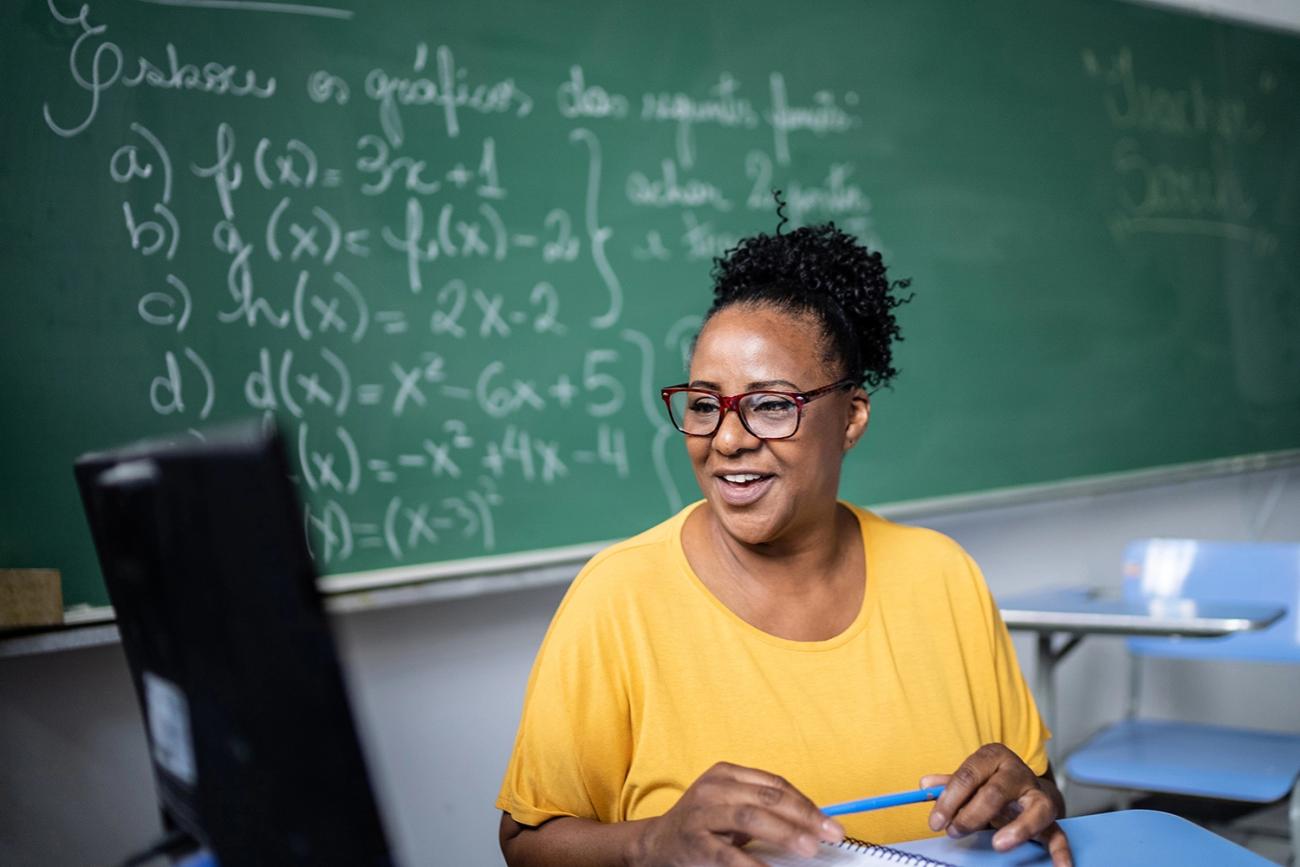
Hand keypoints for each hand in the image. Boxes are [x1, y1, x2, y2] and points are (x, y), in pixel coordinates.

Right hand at [628, 761, 844, 866]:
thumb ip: (764, 807)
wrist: (656, 844)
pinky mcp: (694, 842)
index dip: (805, 803)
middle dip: (802, 816)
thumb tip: (812, 822)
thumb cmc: (703, 825)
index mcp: (726, 774)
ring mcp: (701, 814)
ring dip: (784, 832)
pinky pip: (727, 855)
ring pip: (750, 818)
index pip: (775, 784)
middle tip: (828, 834)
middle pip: (767, 798)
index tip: (829, 822)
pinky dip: (752, 865)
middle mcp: (713, 788)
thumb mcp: (730, 805)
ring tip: (808, 847)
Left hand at [921, 744, 1071, 866]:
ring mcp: (1037, 794)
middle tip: (954, 832)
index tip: (936, 821)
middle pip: (996, 792)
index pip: (968, 775)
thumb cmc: (990, 782)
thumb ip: (949, 783)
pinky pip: (1059, 834)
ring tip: (999, 845)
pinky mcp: (1051, 816)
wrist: (1025, 786)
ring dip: (1017, 829)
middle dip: (972, 815)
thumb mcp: (970, 777)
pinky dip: (1061, 852)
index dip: (949, 800)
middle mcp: (1018, 772)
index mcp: (993, 756)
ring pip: (1035, 809)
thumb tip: (925, 785)